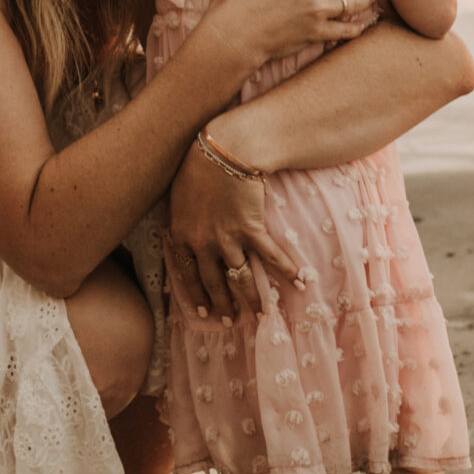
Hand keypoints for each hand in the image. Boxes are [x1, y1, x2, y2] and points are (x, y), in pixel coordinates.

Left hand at [167, 136, 304, 320]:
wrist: (221, 151)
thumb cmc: (196, 166)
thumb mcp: (176, 197)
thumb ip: (178, 220)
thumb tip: (176, 232)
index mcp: (180, 236)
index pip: (187, 275)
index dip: (197, 295)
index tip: (204, 311)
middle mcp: (202, 244)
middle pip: (214, 282)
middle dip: (223, 305)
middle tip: (230, 323)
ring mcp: (227, 239)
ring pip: (240, 277)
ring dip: (251, 298)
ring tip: (260, 315)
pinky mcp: (251, 228)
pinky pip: (270, 255)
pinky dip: (285, 270)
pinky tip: (298, 282)